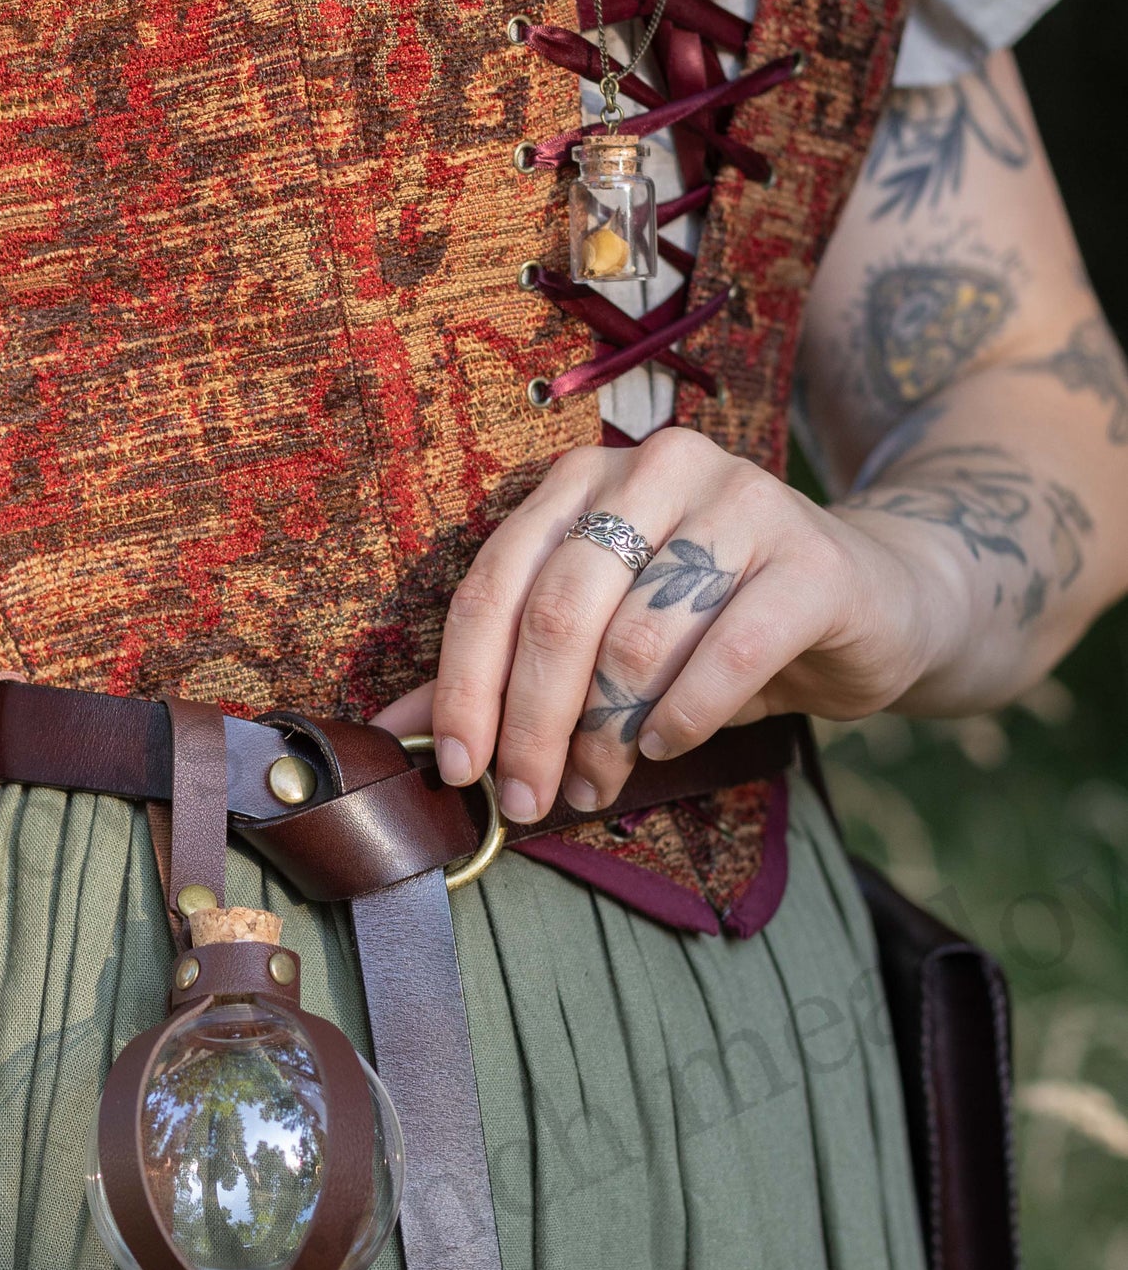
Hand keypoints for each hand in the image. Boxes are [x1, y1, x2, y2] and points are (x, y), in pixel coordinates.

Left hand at [372, 428, 961, 822]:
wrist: (874, 601)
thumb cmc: (714, 622)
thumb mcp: (600, 637)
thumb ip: (503, 669)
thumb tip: (395, 730)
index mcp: (581, 481)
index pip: (494, 583)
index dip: (464, 683)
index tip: (456, 768)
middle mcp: (653, 471)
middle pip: (557, 611)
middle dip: (529, 723)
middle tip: (523, 798)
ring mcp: (739, 502)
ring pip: (637, 637)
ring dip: (605, 734)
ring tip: (596, 783)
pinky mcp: (812, 558)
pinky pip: (728, 651)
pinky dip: (684, 716)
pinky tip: (664, 746)